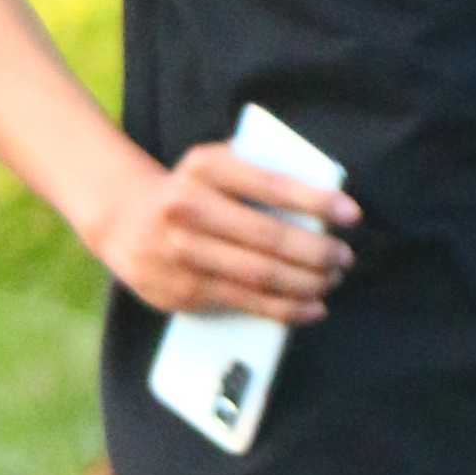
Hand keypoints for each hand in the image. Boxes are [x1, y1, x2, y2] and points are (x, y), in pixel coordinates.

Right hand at [97, 143, 356, 324]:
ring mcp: (182, 252)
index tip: (352, 214)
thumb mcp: (214, 165)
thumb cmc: (191, 190)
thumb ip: (257, 171)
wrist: (123, 219)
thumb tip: (321, 199)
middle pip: (268, 237)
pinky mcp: (183, 290)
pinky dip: (285, 309)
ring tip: (332, 280)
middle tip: (345, 257)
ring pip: (259, 275)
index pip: (270, 184)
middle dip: (316, 251)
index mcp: (205, 167)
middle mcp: (188, 207)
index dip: (315, 201)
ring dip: (306, 283)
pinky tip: (312, 308)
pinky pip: (244, 303)